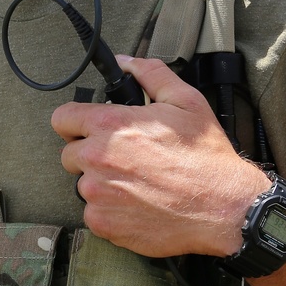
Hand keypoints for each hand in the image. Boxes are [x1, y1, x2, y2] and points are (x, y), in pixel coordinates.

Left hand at [51, 56, 268, 257]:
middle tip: (124, 159)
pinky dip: (110, 211)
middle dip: (91, 155)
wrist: (224, 208)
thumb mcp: (186, 101)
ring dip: (102, 184)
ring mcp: (97, 194)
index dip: (75, 122)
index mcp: (110, 126)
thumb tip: (127, 62)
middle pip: (70, 155)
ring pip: (84, 185)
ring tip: (137, 183)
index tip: (86, 129)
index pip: (62, 118)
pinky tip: (138, 205)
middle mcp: (97, 159)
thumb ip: (151, 75)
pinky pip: (94, 213)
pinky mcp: (103, 223)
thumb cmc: (206, 157)